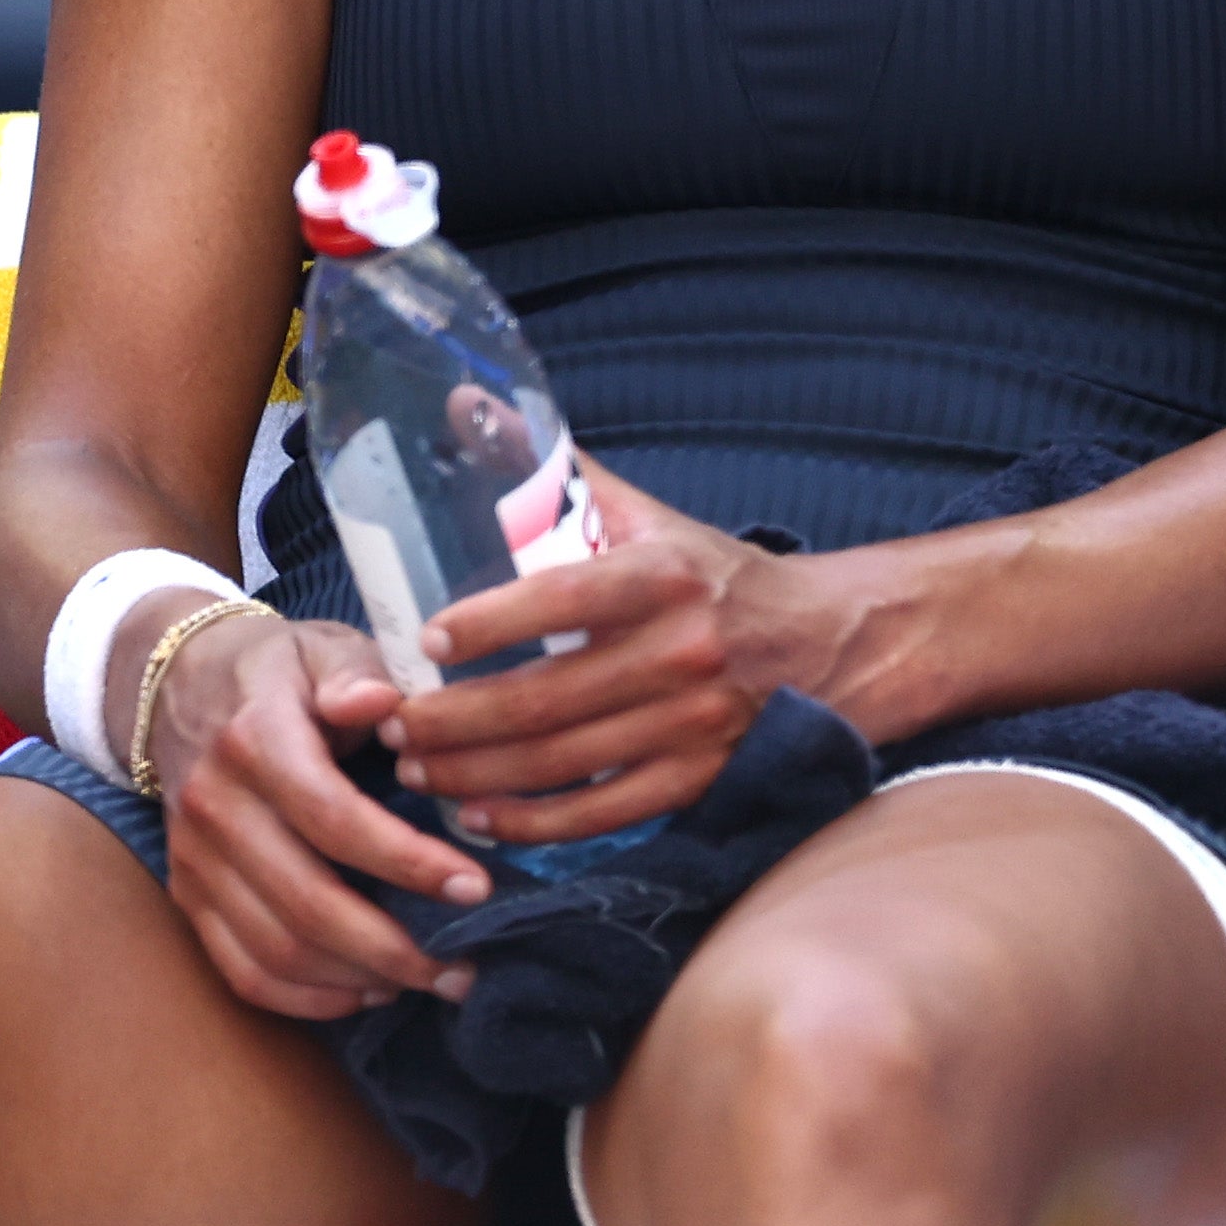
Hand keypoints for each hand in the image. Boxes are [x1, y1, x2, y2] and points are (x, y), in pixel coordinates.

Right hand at [147, 602, 492, 1020]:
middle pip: (305, 903)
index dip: (406, 861)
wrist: (179, 686)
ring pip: (275, 950)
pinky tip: (367, 991)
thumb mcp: (326, 647)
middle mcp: (215, 806)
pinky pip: (241, 970)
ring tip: (430, 981)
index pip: (333, 818)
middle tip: (465, 965)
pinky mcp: (187, 895)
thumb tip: (384, 703)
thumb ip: (359, 674)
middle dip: (394, 946)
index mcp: (256, 739)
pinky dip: (306, 997)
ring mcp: (194, 859)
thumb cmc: (281, 669)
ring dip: (358, 980)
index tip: (474, 887)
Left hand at [387, 456, 852, 844]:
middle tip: (393, 722)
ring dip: (475, 773)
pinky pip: (602, 813)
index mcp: (663, 575)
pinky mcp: (698, 778)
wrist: (831, 642)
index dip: (490, 622)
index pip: (564, 598)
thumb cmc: (715, 576)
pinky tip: (480, 816)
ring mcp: (692, 723)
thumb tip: (466, 402)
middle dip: (453, 719)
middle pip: (545, 698)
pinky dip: (533, 823)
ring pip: (561, 763)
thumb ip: (558, 473)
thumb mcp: (650, 517)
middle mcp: (681, 651)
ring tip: (416, 768)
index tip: (425, 639)